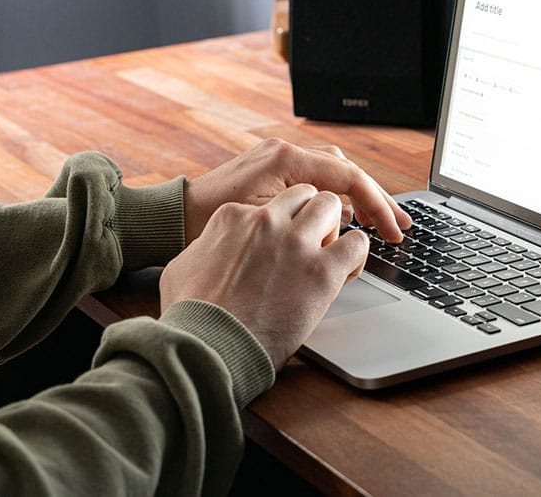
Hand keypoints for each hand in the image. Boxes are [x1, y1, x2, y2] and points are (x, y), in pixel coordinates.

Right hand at [159, 184, 367, 367]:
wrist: (207, 347)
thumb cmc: (192, 316)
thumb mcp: (183, 267)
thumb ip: (207, 248)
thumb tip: (212, 248)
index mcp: (233, 216)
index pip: (272, 203)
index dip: (281, 226)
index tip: (282, 245)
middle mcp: (266, 220)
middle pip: (305, 195)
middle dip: (311, 216)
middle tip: (310, 244)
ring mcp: (295, 242)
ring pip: (332, 206)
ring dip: (334, 228)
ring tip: (327, 254)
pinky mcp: (322, 270)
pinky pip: (357, 243)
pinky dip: (356, 255)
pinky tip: (345, 271)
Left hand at [182, 138, 410, 244]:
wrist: (174, 217)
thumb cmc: (208, 223)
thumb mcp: (262, 224)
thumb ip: (306, 221)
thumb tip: (347, 228)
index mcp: (284, 160)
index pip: (347, 178)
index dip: (377, 206)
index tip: (392, 231)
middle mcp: (285, 152)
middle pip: (347, 171)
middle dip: (377, 199)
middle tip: (401, 226)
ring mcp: (279, 160)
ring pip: (335, 173)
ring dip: (359, 197)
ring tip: (380, 222)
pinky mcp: (274, 172)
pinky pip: (317, 179)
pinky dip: (337, 196)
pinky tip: (347, 217)